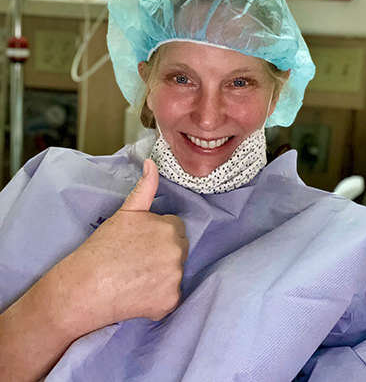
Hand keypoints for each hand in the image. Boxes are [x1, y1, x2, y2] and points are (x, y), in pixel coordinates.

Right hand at [51, 159, 188, 338]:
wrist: (85, 286)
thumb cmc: (103, 246)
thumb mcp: (126, 212)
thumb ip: (145, 187)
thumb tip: (152, 162)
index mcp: (170, 228)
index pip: (175, 229)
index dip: (157, 235)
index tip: (140, 243)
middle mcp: (177, 252)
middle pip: (179, 250)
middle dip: (163, 253)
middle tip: (136, 259)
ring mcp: (175, 278)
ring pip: (175, 273)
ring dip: (162, 275)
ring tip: (135, 277)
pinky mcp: (170, 302)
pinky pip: (170, 297)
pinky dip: (158, 298)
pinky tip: (138, 294)